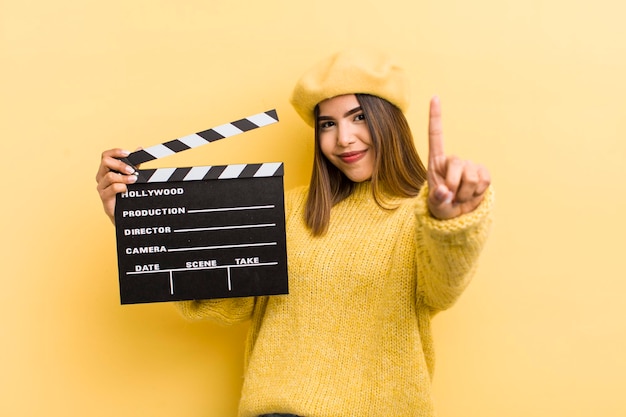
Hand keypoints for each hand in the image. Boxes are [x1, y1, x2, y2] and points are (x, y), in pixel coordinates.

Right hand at [95, 148, 138, 223]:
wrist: (124, 212)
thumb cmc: (126, 193)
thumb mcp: (130, 176)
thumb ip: (134, 163)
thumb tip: (139, 148)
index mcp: (106, 170)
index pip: (105, 155)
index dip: (116, 152)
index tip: (128, 153)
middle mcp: (101, 177)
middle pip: (105, 162)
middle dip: (120, 164)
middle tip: (132, 170)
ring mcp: (101, 187)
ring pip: (110, 176)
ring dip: (124, 177)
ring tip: (133, 180)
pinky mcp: (104, 197)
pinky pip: (112, 188)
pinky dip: (122, 187)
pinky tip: (127, 189)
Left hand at [427, 96, 490, 219]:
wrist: (459, 215)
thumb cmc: (442, 206)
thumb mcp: (435, 206)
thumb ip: (437, 200)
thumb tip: (444, 192)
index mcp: (436, 162)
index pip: (436, 136)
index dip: (436, 117)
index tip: (435, 97)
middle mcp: (453, 160)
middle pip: (458, 164)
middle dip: (455, 186)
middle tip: (451, 198)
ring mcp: (469, 165)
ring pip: (472, 177)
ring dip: (466, 194)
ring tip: (460, 198)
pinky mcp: (483, 172)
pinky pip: (484, 181)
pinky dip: (477, 193)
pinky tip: (472, 195)